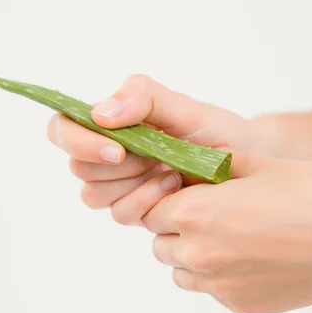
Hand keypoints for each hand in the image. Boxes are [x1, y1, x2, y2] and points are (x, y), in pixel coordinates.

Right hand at [47, 74, 251, 211]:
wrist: (248, 162)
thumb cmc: (215, 130)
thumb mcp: (184, 106)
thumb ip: (142, 98)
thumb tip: (99, 115)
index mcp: (110, 123)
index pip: (63, 128)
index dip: (77, 141)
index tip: (117, 148)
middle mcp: (109, 155)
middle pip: (78, 168)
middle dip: (116, 165)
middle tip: (155, 156)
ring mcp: (122, 185)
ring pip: (94, 196)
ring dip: (131, 185)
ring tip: (171, 170)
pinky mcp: (137, 209)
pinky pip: (121, 214)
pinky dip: (146, 202)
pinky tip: (175, 187)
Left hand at [137, 155, 311, 312]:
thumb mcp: (256, 165)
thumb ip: (211, 167)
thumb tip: (191, 167)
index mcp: (195, 213)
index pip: (150, 211)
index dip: (166, 201)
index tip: (183, 196)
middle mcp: (198, 254)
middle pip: (161, 244)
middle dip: (175, 229)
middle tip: (207, 216)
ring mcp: (219, 286)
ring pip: (181, 273)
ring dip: (192, 256)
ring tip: (229, 239)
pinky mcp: (241, 306)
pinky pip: (213, 291)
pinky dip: (221, 277)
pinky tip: (253, 259)